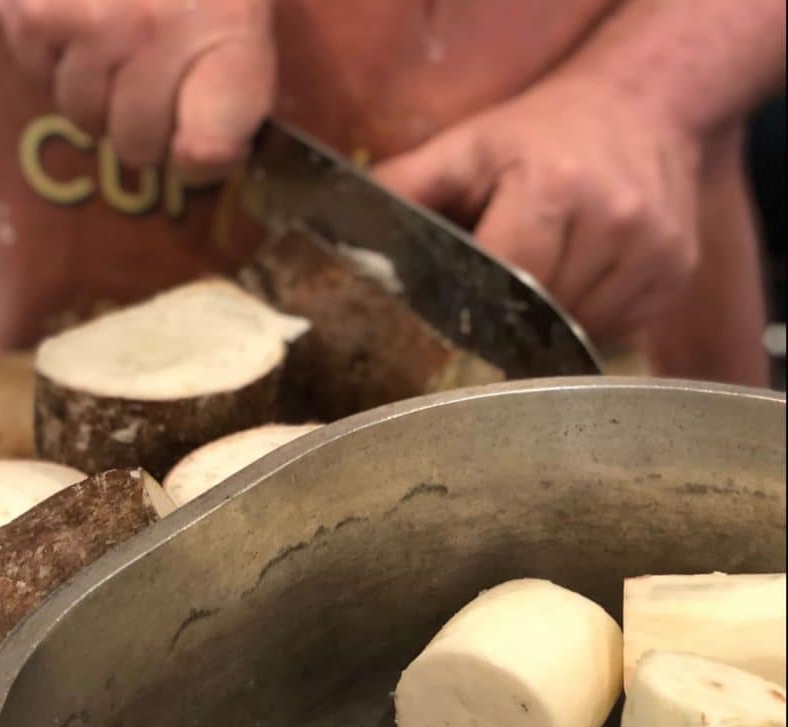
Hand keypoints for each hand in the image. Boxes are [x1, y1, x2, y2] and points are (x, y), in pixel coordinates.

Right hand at [0, 0, 275, 179]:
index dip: (199, 156)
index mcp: (228, 36)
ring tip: (111, 32)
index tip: (195, 144)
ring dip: (93, 88)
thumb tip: (198, 160)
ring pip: (83, 116)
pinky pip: (38, 79)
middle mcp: (158, 33)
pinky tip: (74, 13)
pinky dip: (50, 57)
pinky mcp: (34, 14)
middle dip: (141, 120)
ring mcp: (93, 24)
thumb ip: (230, 106)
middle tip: (150, 64)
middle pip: (137, 146)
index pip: (210, 147)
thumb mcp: (240, 22)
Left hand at [374, 76, 702, 341]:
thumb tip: (340, 237)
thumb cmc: (539, 133)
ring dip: (549, 327)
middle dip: (510, 320)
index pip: (507, 281)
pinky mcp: (676, 274)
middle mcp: (613, 221)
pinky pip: (617, 328)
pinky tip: (576, 286)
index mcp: (552, 188)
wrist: (643, 106)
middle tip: (492, 309)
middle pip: (542, 315)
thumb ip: (406, 190)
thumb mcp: (467, 148)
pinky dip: (587, 323)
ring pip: (581, 330)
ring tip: (537, 291)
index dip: (476, 310)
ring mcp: (654, 251)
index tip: (455, 325)